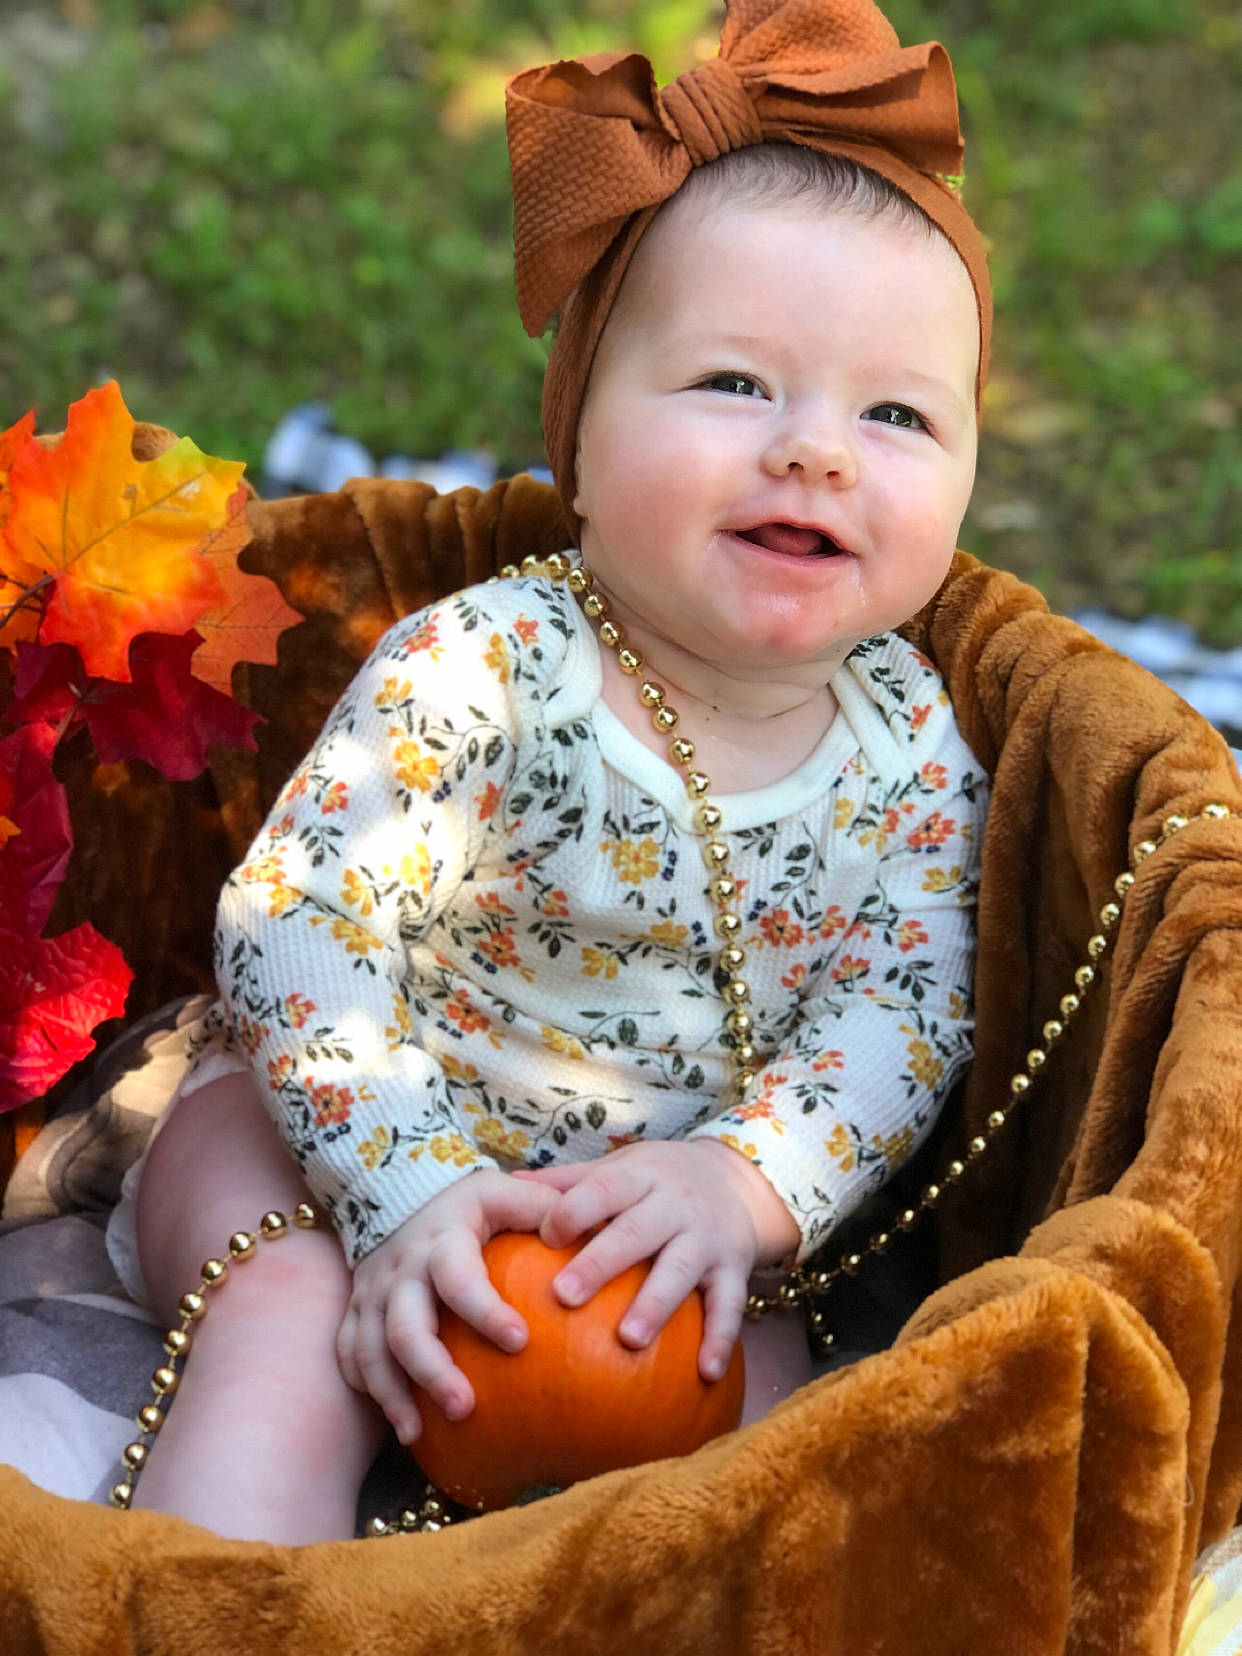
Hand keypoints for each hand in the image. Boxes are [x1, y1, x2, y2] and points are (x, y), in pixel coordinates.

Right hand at [336, 1171, 557, 1444]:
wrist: (394, 1186)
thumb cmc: (464, 1200)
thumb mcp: (502, 1191)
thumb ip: (543, 1207)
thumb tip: (599, 1230)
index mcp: (442, 1242)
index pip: (459, 1278)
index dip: (485, 1310)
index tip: (519, 1341)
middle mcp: (401, 1271)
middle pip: (406, 1327)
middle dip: (432, 1371)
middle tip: (465, 1407)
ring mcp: (372, 1293)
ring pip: (370, 1349)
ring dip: (392, 1394)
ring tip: (416, 1433)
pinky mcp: (356, 1309)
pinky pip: (349, 1354)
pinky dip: (367, 1388)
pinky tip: (395, 1420)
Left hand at [512, 1139, 798, 1383]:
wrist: (736, 1179)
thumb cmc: (658, 1180)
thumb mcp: (620, 1167)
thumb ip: (568, 1182)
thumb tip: (507, 1187)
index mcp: (640, 1176)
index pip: (603, 1188)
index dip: (574, 1210)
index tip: (546, 1237)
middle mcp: (674, 1204)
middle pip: (635, 1232)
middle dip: (601, 1263)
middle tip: (564, 1295)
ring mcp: (706, 1237)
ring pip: (680, 1269)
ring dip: (655, 1304)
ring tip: (627, 1339)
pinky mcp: (734, 1268)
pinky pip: (728, 1305)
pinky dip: (721, 1338)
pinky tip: (705, 1373)